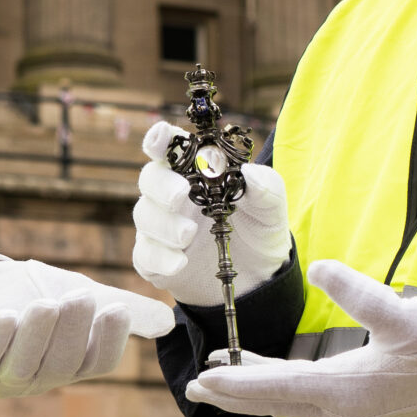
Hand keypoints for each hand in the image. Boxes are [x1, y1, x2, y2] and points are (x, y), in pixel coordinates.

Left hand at [0, 258, 174, 396]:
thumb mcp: (75, 294)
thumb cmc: (24, 292)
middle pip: (62, 363)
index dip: (107, 340)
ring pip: (24, 364)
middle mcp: (37, 376)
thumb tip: (168, 321)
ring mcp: (0, 375)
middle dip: (71, 330)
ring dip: (36, 335)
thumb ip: (119, 308)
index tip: (115, 309)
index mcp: (67, 364)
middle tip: (79, 296)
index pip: (96, 362)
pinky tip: (4, 316)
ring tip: (45, 303)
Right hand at [132, 120, 289, 305]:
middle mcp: (173, 195)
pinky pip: (145, 255)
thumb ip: (266, 187)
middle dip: (161, 184)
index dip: (160, 138)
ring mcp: (162, 227)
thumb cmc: (259, 230)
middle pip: (150, 178)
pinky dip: (159, 257)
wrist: (259, 278)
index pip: (171, 148)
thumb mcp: (271, 208)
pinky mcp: (156, 260)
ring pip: (144, 215)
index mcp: (196, 172)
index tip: (160, 138)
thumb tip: (249, 171)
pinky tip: (180, 263)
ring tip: (188, 235)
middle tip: (179, 195)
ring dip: (163, 224)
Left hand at [183, 259, 416, 416]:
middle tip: (194, 389)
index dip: (238, 381)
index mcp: (346, 391)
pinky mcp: (363, 406)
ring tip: (220, 376)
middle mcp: (344, 410)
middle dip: (233, 394)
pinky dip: (280, 387)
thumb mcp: (400, 313)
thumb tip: (321, 269)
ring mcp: (354, 412)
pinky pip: (307, 400)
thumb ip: (358, 291)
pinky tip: (270, 372)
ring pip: (289, 403)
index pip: (278, 386)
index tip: (203, 379)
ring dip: (254, 390)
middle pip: (275, 402)